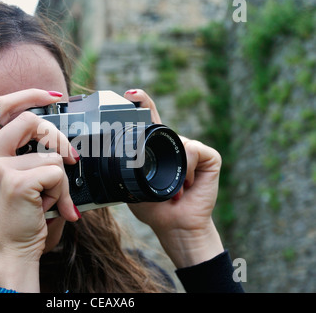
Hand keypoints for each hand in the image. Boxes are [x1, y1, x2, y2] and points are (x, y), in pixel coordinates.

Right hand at [0, 89, 79, 290]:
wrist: (9, 251)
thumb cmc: (14, 212)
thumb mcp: (7, 174)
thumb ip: (19, 147)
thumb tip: (53, 127)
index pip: (0, 105)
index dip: (29, 95)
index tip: (54, 96)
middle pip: (31, 119)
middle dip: (58, 137)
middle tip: (71, 157)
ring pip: (50, 153)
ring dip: (60, 179)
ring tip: (49, 198)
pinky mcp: (15, 182)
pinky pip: (57, 173)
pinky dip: (63, 192)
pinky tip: (50, 206)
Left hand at [124, 89, 223, 267]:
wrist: (174, 225)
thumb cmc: (152, 206)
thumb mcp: (131, 185)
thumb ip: (124, 168)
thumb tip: (109, 156)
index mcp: (157, 150)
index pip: (149, 121)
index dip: (142, 104)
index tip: (129, 93)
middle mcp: (176, 146)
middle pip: (163, 125)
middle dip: (148, 112)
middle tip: (133, 98)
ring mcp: (194, 150)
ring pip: (178, 141)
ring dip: (171, 166)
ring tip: (172, 188)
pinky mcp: (211, 157)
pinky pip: (193, 151)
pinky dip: (187, 168)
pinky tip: (186, 184)